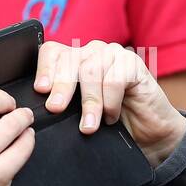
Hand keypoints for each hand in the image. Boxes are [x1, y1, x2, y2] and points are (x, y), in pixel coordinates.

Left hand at [33, 40, 185, 167]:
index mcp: (72, 60)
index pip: (51, 53)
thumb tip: (41, 109)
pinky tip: (111, 116)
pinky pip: (115, 79)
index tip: (40, 90)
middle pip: (69, 61)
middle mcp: (90, 53)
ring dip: (89, 102)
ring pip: (91, 71)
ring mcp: (112, 55)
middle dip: (61, 87)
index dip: (44, 69)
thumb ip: (61, 103)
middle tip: (55, 108)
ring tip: (88, 126)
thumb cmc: (106, 121)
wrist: (145, 132)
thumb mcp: (77, 112)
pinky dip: (110, 102)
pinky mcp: (133, 63)